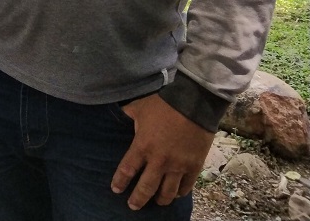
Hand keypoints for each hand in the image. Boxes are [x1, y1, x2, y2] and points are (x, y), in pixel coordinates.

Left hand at [110, 94, 214, 209]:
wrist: (194, 103)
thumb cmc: (163, 105)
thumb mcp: (139, 107)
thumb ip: (128, 114)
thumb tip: (119, 112)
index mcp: (142, 146)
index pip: (127, 170)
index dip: (120, 181)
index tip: (116, 189)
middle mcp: (159, 161)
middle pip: (146, 188)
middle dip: (138, 199)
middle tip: (132, 206)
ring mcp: (178, 166)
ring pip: (167, 192)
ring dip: (160, 200)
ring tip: (156, 202)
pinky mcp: (194, 167)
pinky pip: (186, 187)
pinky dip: (180, 193)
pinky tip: (176, 194)